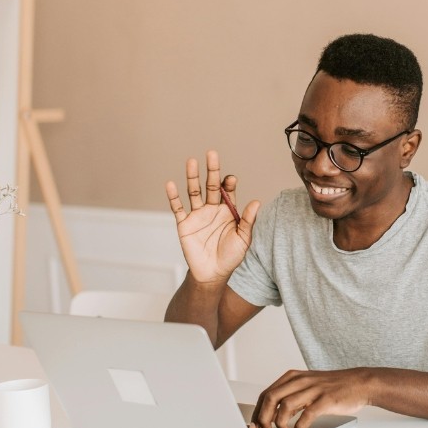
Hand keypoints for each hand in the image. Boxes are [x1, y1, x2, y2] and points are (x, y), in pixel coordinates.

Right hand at [165, 150, 259, 283]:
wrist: (212, 274)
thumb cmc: (231, 256)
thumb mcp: (244, 239)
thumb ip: (248, 221)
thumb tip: (256, 201)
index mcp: (227, 211)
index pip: (227, 191)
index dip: (228, 183)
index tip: (230, 179)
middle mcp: (212, 209)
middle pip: (210, 186)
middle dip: (212, 170)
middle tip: (212, 154)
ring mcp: (197, 215)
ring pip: (194, 192)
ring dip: (192, 177)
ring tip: (191, 161)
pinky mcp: (184, 224)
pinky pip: (178, 208)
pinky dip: (173, 197)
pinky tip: (170, 184)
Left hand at [250, 368, 372, 427]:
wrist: (360, 383)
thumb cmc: (333, 387)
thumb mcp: (307, 387)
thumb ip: (291, 398)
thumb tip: (273, 417)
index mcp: (293, 377)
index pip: (267, 393)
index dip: (257, 411)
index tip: (254, 426)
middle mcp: (301, 381)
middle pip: (271, 398)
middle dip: (263, 418)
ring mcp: (313, 389)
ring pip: (286, 405)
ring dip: (279, 423)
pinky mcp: (326, 399)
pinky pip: (307, 414)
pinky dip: (299, 426)